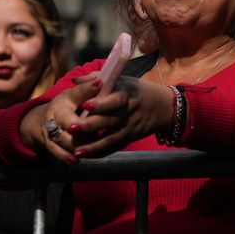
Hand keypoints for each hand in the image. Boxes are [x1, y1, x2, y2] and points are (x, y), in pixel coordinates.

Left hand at [61, 76, 175, 159]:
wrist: (163, 107)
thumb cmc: (137, 90)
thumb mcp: (122, 79)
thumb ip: (97, 78)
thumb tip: (75, 81)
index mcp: (126, 94)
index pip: (114, 100)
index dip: (101, 103)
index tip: (85, 104)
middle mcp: (128, 113)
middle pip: (108, 121)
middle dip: (89, 126)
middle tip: (71, 128)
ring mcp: (129, 128)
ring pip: (110, 139)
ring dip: (92, 146)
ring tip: (76, 151)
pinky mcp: (129, 139)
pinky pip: (113, 148)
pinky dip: (99, 152)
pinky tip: (85, 155)